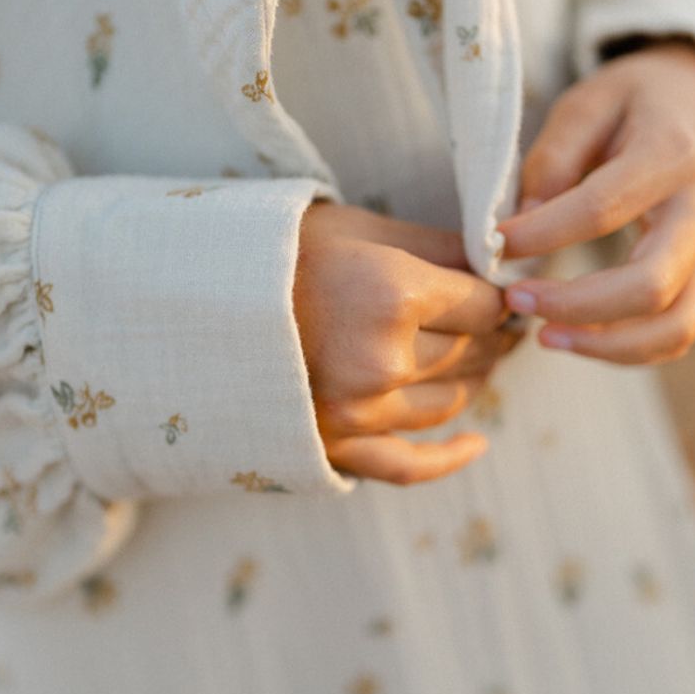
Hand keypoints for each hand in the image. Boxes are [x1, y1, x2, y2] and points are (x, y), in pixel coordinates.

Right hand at [294, 201, 525, 484]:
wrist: (193, 300)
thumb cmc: (276, 250)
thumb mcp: (357, 228)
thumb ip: (435, 246)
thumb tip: (498, 262)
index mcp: (392, 293)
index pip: (482, 304)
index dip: (497, 295)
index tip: (501, 289)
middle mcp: (382, 359)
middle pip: (472, 351)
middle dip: (492, 332)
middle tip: (499, 319)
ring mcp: (359, 411)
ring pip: (450, 400)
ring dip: (476, 377)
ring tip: (480, 356)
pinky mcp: (337, 446)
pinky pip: (409, 465)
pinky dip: (449, 458)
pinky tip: (477, 444)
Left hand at [497, 39, 694, 364]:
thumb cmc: (633, 101)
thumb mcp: (586, 102)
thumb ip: (553, 159)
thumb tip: (519, 229)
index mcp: (672, 154)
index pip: (603, 209)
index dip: (543, 234)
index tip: (493, 246)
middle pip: (651, 284)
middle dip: (577, 305)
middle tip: (517, 302)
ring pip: (676, 326)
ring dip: (606, 345)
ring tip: (544, 336)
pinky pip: (677, 333)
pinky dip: (627, 350)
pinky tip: (576, 338)